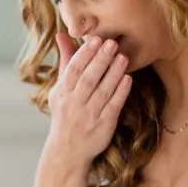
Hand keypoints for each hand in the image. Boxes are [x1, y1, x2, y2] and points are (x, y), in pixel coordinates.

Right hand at [47, 33, 131, 169]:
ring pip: (102, 92)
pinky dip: (120, 93)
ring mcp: (89, 116)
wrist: (67, 151)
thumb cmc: (65, 114)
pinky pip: (112, 107)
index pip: (73, 70)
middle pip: (87, 79)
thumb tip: (62, 35)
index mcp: (62, 93)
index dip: (84, 54)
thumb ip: (65, 62)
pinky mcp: (103, 126)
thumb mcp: (60, 89)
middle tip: (112, 43)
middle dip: (100, 60)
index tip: (96, 39)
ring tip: (123, 57)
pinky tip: (128, 79)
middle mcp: (74, 104)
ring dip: (113, 74)